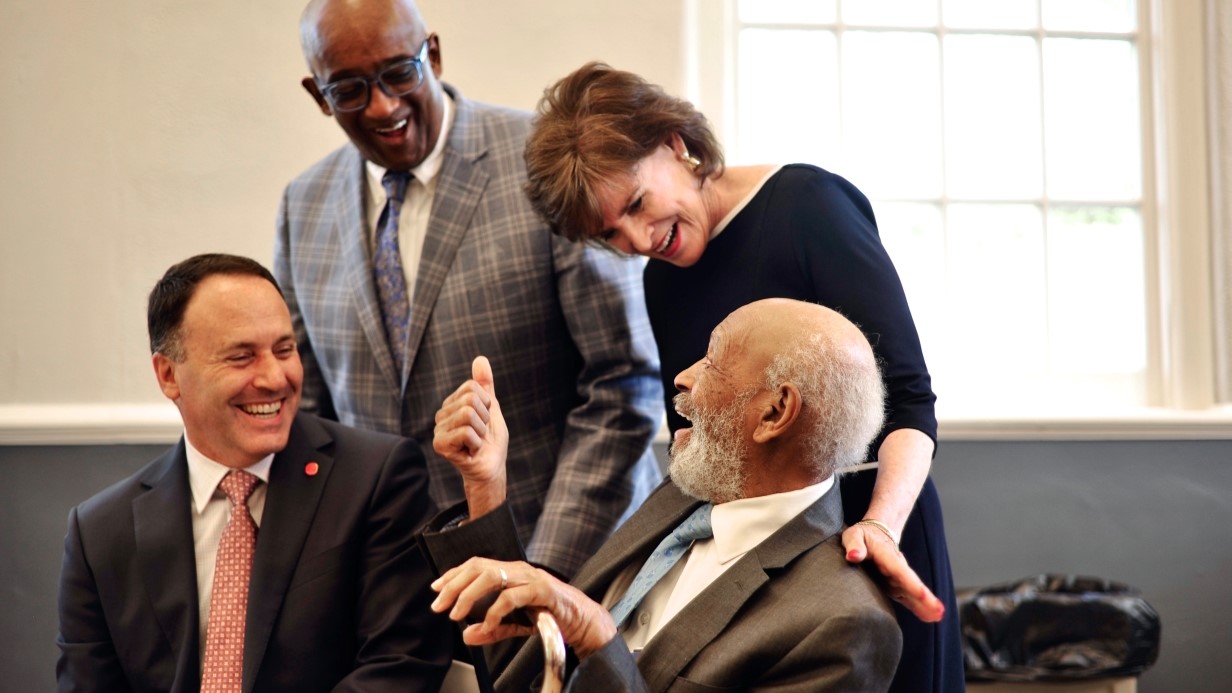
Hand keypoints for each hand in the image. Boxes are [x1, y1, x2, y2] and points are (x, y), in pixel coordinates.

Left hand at [430, 557, 616, 658]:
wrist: (583, 622)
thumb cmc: (551, 616)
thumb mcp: (515, 624)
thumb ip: (491, 628)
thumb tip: (468, 634)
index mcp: (511, 573)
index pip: (476, 565)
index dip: (453, 575)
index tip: (436, 589)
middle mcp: (519, 570)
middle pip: (478, 567)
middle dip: (454, 585)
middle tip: (440, 605)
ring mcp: (531, 578)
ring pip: (491, 576)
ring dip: (469, 594)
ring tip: (457, 613)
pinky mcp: (542, 590)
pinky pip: (512, 597)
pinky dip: (495, 612)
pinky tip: (487, 624)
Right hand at [433, 356, 508, 518]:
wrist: (491, 467)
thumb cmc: (490, 440)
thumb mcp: (491, 408)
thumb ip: (484, 384)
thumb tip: (480, 359)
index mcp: (451, 403)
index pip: (473, 387)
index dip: (486, 404)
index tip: (484, 420)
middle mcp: (441, 414)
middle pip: (471, 399)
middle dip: (485, 418)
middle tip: (480, 433)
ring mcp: (438, 429)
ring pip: (468, 414)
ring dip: (481, 431)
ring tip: (476, 442)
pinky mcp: (439, 445)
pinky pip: (466, 431)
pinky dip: (476, 443)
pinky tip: (471, 451)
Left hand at [843, 524, 944, 622]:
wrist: (876, 533)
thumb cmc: (862, 536)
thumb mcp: (854, 535)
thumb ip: (855, 544)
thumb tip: (853, 556)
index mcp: (887, 556)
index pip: (900, 570)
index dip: (910, 583)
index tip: (922, 593)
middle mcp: (896, 568)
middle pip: (912, 583)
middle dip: (925, 598)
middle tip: (939, 611)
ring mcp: (897, 578)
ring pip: (912, 592)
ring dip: (925, 605)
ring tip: (937, 617)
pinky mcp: (895, 586)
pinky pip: (908, 597)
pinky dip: (918, 607)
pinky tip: (928, 617)